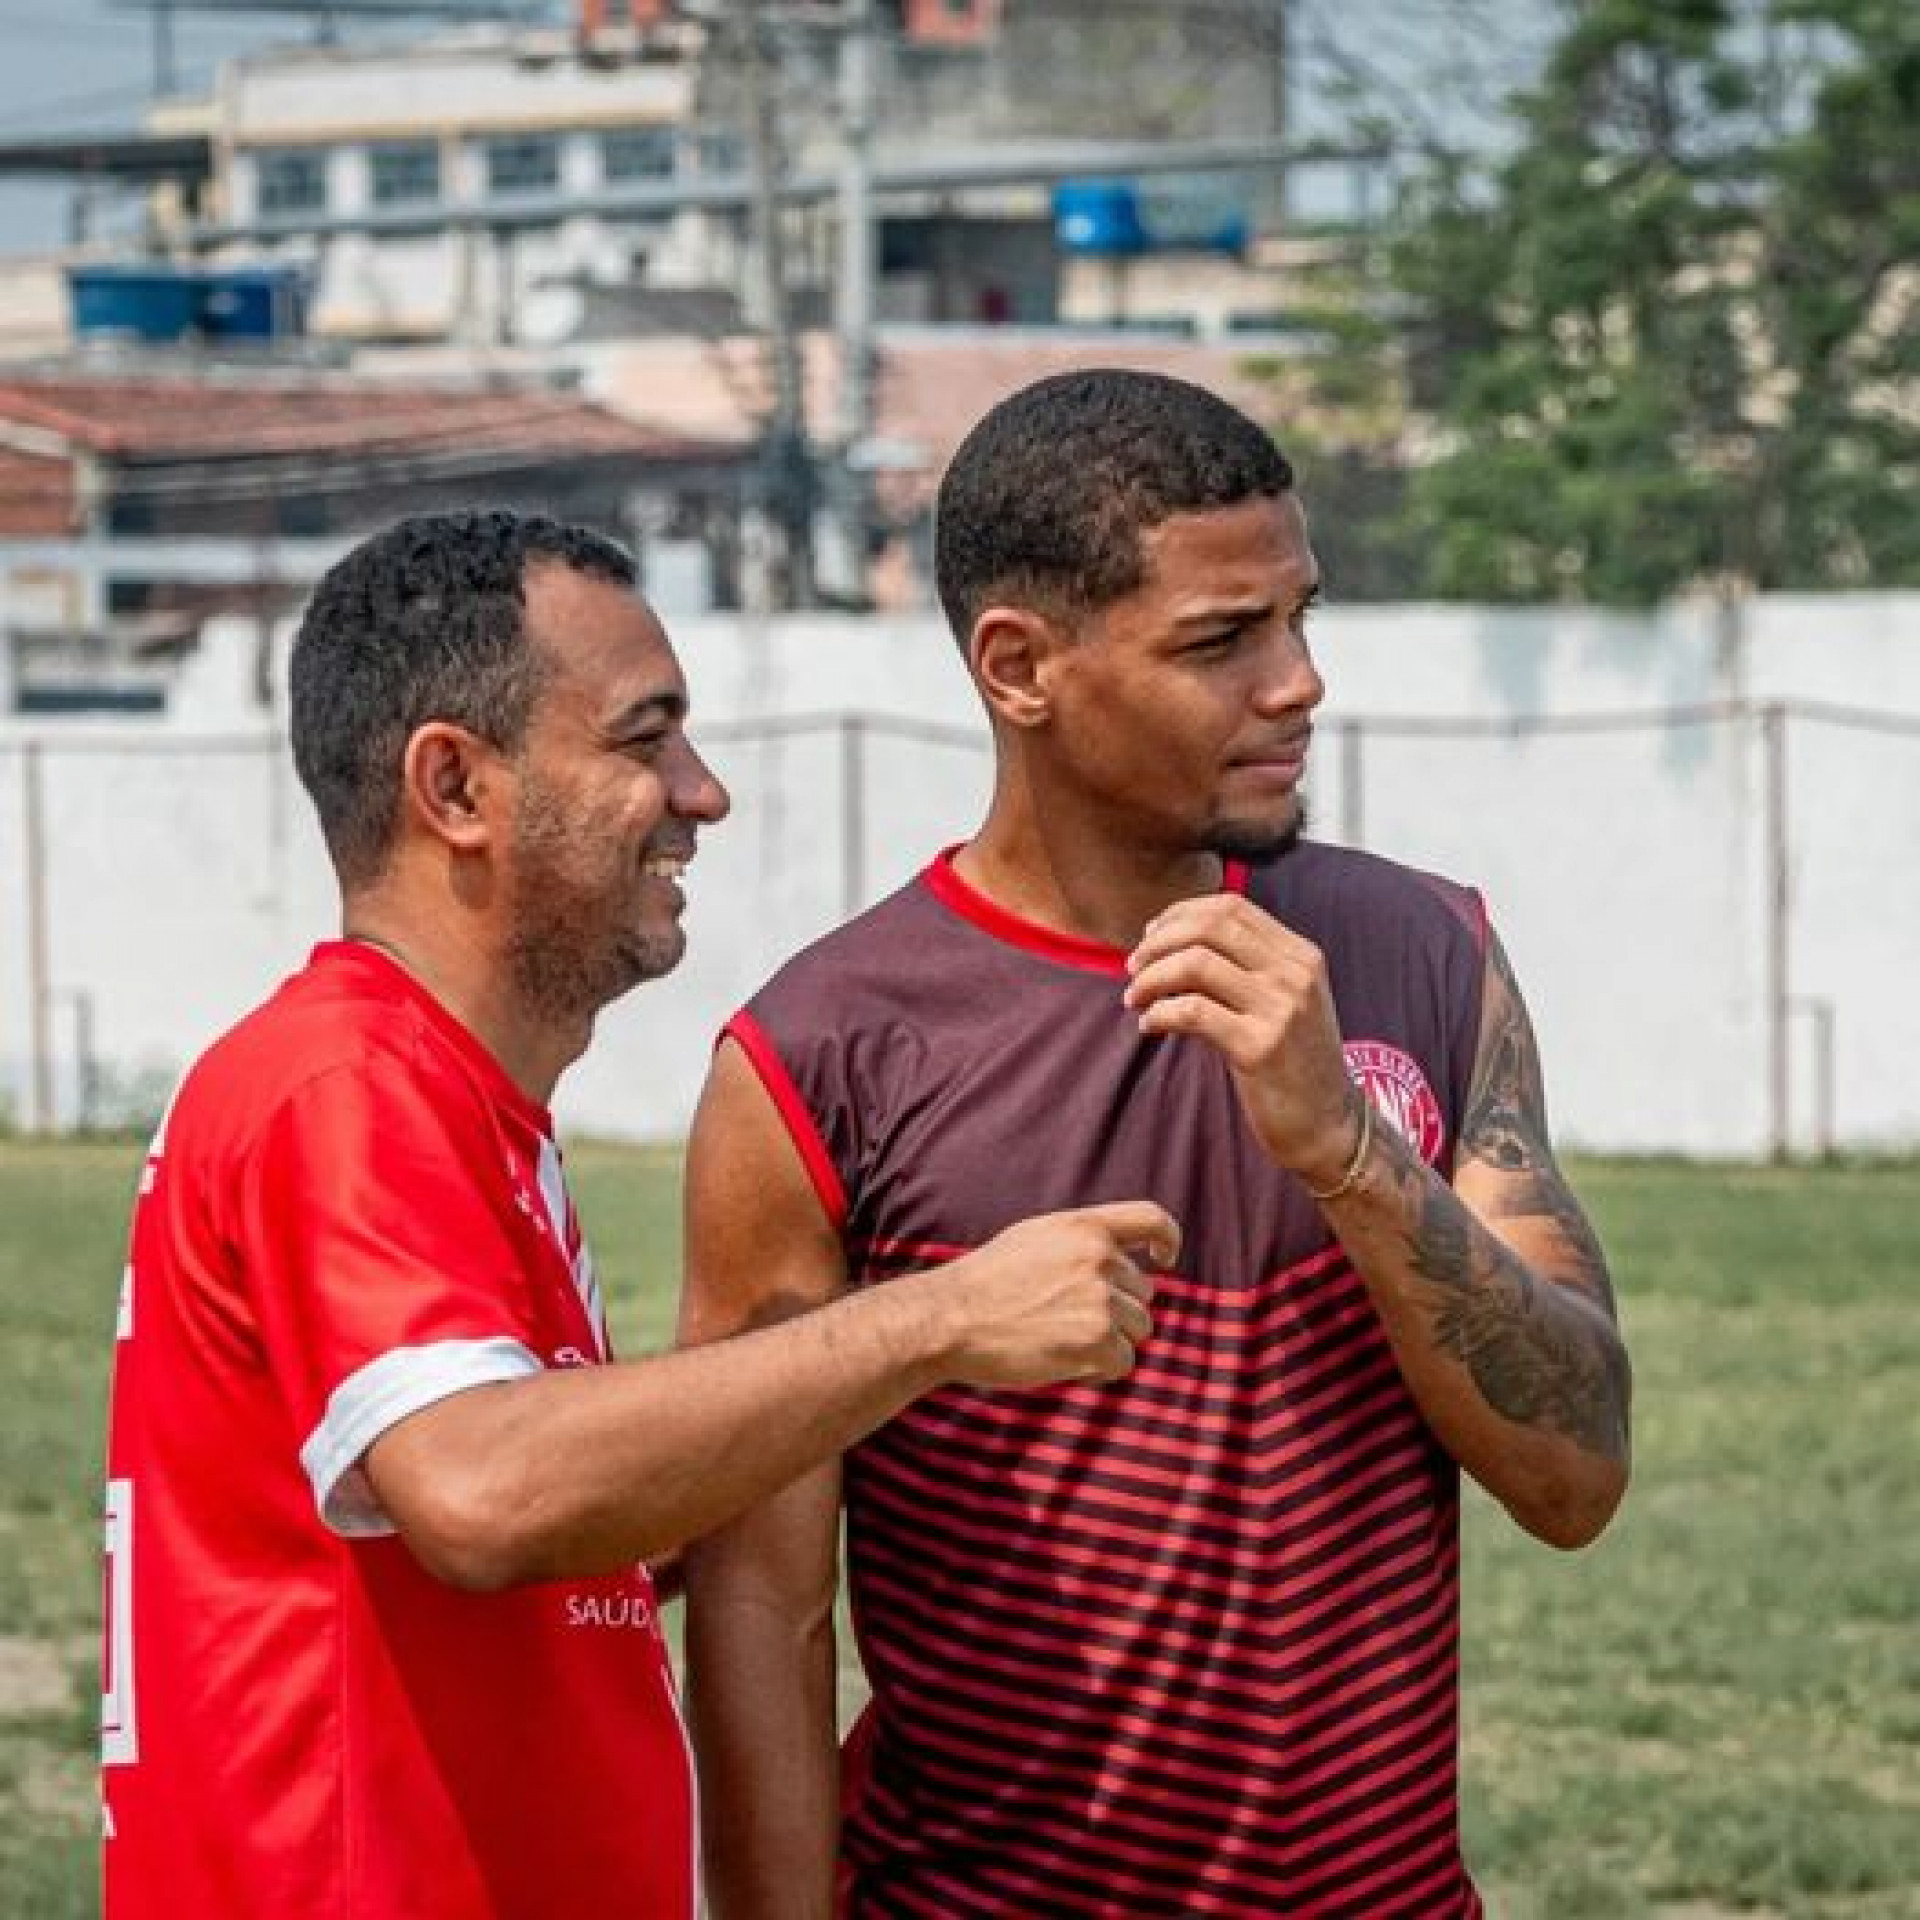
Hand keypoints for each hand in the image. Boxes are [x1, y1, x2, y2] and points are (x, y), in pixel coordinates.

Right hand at [928, 1201, 1177, 1388]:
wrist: (950, 1319)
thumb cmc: (986, 1283)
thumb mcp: (1034, 1239)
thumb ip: (1082, 1243)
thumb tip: (1127, 1262)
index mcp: (1085, 1227)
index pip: (1152, 1219)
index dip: (1167, 1239)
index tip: (1164, 1259)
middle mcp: (1099, 1257)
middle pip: (1143, 1292)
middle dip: (1115, 1309)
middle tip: (1064, 1319)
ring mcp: (1101, 1299)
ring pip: (1138, 1328)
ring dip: (1109, 1341)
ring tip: (1060, 1339)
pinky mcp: (1098, 1340)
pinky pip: (1124, 1361)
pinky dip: (1100, 1369)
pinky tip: (1062, 1361)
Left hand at [1123, 894, 1358, 1186]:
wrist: (1328, 1125)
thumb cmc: (1294, 1063)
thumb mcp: (1286, 1001)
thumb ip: (1248, 967)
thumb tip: (1173, 941)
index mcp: (1301, 955)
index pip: (1231, 907)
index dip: (1180, 914)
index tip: (1150, 936)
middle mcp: (1294, 975)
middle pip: (1210, 927)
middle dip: (1159, 942)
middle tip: (1133, 967)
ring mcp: (1281, 1010)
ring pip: (1195, 965)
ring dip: (1151, 978)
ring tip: (1134, 999)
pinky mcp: (1260, 1048)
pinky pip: (1192, 1012)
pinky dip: (1159, 1014)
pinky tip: (1149, 1026)